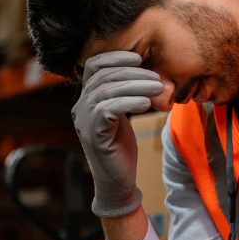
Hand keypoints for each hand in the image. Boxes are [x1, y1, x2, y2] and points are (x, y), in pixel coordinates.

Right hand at [72, 51, 162, 217]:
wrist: (118, 182)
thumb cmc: (122, 148)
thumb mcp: (124, 115)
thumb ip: (126, 94)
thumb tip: (148, 72)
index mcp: (87, 99)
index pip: (93, 67)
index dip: (114, 57)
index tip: (139, 58)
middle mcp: (80, 107)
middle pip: (103, 77)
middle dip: (133, 73)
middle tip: (157, 79)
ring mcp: (84, 121)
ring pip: (107, 91)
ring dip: (136, 86)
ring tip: (158, 89)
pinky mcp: (93, 135)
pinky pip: (108, 109)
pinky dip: (128, 102)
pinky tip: (146, 104)